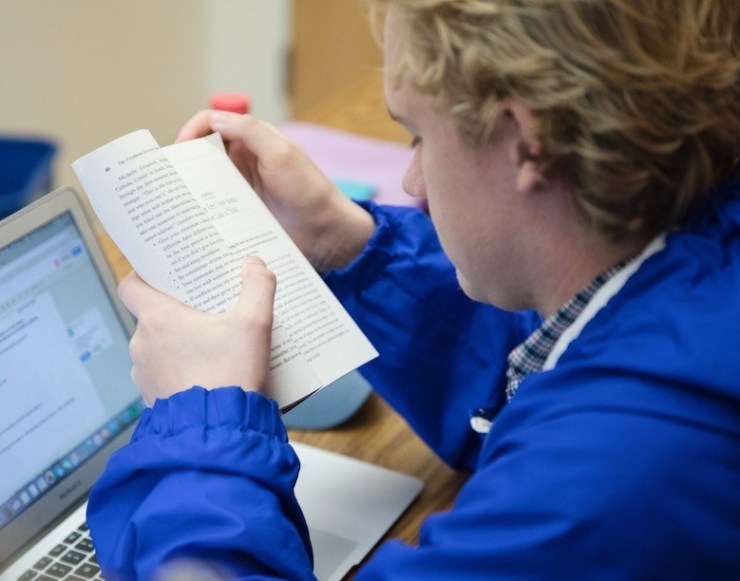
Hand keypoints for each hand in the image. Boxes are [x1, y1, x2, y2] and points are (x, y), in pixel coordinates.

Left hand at [118, 257, 275, 405]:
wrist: (220, 432)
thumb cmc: (232, 374)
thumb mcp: (255, 324)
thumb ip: (258, 287)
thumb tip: (254, 264)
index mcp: (158, 319)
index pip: (131, 285)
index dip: (144, 276)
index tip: (165, 275)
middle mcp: (142, 345)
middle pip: (152, 317)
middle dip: (178, 312)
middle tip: (206, 310)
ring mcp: (144, 375)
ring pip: (158, 348)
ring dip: (179, 345)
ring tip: (212, 346)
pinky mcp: (154, 399)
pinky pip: (163, 375)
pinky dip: (180, 371)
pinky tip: (207, 375)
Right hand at [176, 110, 374, 271]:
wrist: (327, 235)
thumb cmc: (309, 191)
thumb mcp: (281, 153)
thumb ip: (249, 130)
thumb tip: (212, 118)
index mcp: (252, 140)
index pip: (212, 123)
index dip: (192, 130)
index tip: (179, 149)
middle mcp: (244, 162)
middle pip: (202, 153)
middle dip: (183, 162)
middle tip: (166, 179)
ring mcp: (241, 189)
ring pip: (204, 183)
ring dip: (188, 189)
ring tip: (172, 203)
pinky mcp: (241, 215)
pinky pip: (214, 209)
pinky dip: (200, 212)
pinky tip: (189, 222)